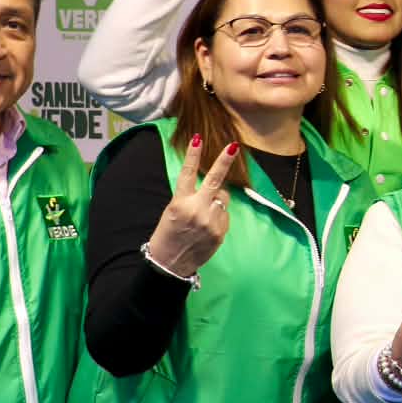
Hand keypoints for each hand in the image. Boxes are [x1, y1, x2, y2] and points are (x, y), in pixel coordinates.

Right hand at [144, 135, 236, 276]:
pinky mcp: (221, 231)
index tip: (199, 138)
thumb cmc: (168, 234)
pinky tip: (208, 226)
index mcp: (179, 203)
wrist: (170, 263)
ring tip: (204, 212)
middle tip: (234, 146)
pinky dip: (219, 215)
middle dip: (224, 162)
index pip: (187, 173)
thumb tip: (212, 187)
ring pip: (223, 198)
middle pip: (215, 181)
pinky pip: (225, 214)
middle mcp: (197, 209)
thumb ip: (190, 198)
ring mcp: (211, 221)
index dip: (193, 155)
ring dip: (217, 198)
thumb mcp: (171, 212)